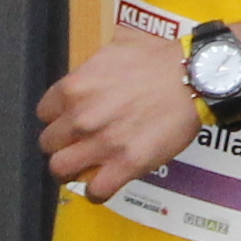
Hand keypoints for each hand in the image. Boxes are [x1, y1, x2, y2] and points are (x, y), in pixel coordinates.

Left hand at [39, 33, 204, 203]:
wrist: (196, 78)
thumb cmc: (162, 60)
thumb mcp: (117, 48)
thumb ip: (92, 66)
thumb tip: (88, 75)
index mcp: (75, 88)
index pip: (44, 113)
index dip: (57, 118)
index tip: (68, 121)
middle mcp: (81, 118)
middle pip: (49, 143)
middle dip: (62, 144)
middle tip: (77, 144)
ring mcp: (102, 143)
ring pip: (61, 169)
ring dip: (71, 170)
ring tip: (83, 168)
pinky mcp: (126, 164)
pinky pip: (96, 190)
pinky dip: (97, 192)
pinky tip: (103, 186)